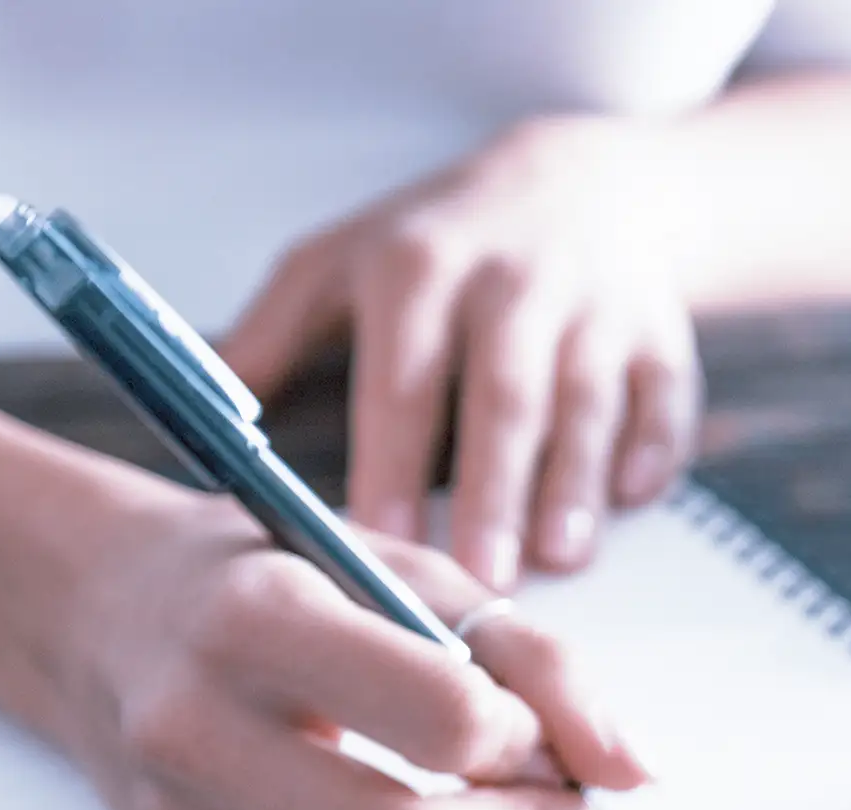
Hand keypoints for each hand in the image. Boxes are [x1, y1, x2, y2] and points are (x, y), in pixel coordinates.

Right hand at [34, 482, 648, 809]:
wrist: (87, 613)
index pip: (438, 717)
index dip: (523, 738)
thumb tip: (629, 769)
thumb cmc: (257, 570)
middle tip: (571, 807)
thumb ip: (526, 653)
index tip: (540, 729)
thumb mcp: (390, 559)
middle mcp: (203, 731)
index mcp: (255, 619)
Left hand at [222, 117, 701, 590]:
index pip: (402, 376)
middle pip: (503, 396)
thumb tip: (189, 414)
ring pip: (587, 401)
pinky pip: (661, 395)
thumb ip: (270, 336)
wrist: (583, 186)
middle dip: (494, 488)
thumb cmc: (444, 242)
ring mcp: (594, 307)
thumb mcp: (342, 262)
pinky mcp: (660, 332)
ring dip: (574, 482)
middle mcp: (512, 281)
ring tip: (560, 559)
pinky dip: (652, 449)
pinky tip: (630, 500)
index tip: (379, 539)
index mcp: (421, 268)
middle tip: (478, 581)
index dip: (393, 460)